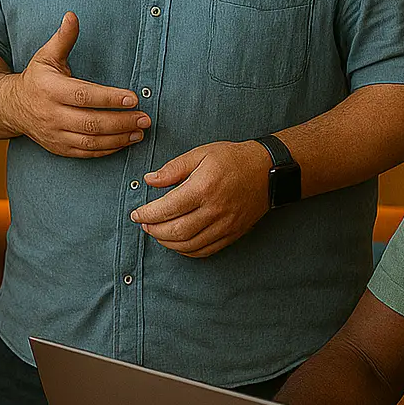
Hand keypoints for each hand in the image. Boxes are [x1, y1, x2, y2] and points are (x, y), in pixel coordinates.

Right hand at [9, 12, 148, 158]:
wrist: (12, 107)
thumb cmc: (36, 78)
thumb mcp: (46, 55)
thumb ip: (63, 38)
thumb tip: (73, 15)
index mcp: (50, 89)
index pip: (83, 96)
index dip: (109, 98)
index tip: (133, 97)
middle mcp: (51, 114)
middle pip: (90, 122)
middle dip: (121, 122)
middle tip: (145, 118)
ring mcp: (55, 134)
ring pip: (90, 141)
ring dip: (118, 138)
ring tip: (139, 132)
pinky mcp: (59, 148)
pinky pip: (86, 153)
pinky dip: (107, 149)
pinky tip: (124, 142)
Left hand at [131, 140, 270, 256]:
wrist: (267, 171)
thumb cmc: (232, 159)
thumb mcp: (201, 153)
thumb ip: (173, 168)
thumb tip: (149, 180)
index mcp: (203, 188)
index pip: (168, 208)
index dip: (147, 214)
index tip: (136, 214)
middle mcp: (214, 210)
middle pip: (176, 232)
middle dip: (154, 231)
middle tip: (144, 224)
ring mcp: (225, 225)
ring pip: (189, 245)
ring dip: (168, 243)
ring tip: (157, 232)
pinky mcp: (232, 234)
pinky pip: (205, 250)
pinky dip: (187, 250)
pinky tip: (177, 242)